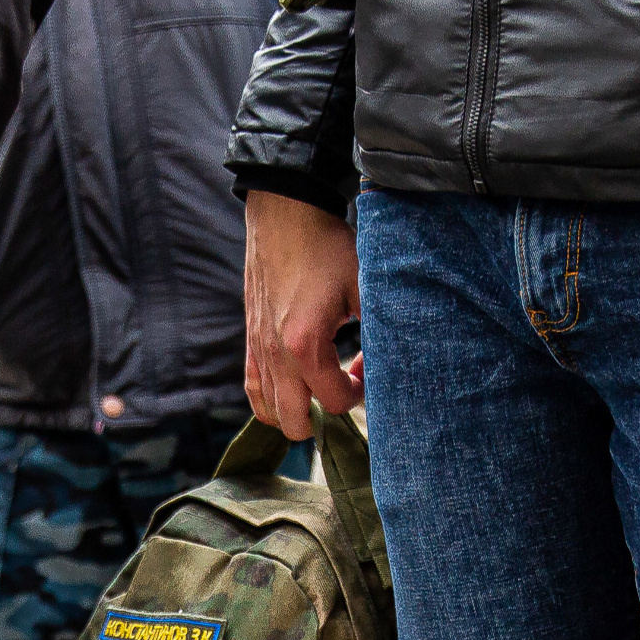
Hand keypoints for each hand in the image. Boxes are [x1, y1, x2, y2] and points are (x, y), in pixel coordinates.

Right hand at [244, 190, 361, 437]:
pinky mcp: (250, 341)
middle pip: (296, 423)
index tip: (363, 368)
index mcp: (305, 344)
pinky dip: (271, 401)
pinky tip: (293, 386)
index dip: (357, 394)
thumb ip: (378, 329)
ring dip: (299, 410)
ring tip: (319, 386)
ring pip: (271, 413)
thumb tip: (389, 363)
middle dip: (324, 416)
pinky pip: (253, 391)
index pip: (334, 401)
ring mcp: (259, 350)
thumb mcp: (364, 286)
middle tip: (341, 386)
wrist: (286, 215)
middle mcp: (276, 354)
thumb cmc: (328, 248)